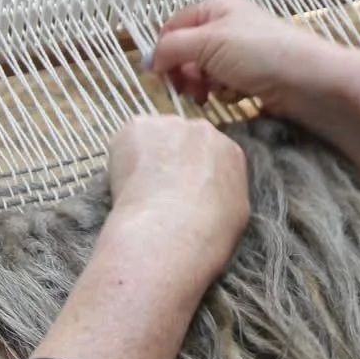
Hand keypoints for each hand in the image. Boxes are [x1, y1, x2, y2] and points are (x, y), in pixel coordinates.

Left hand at [107, 113, 249, 279]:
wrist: (171, 232)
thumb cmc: (209, 233)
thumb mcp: (235, 215)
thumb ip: (224, 192)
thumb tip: (210, 193)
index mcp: (230, 152)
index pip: (210, 154)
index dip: (193, 172)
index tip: (182, 189)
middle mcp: (203, 130)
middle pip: (182, 139)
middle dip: (171, 159)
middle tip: (159, 189)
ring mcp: (169, 125)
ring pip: (154, 137)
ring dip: (147, 156)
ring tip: (139, 190)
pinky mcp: (138, 127)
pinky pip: (128, 140)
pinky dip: (123, 159)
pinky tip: (126, 184)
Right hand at [151, 0, 325, 117]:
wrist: (309, 81)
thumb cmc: (260, 53)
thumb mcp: (208, 42)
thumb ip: (172, 47)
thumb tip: (148, 60)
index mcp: (216, 9)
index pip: (175, 27)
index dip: (164, 51)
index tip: (161, 76)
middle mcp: (229, 28)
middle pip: (189, 52)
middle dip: (185, 72)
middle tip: (189, 89)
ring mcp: (243, 54)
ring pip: (206, 72)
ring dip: (204, 85)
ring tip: (211, 95)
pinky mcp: (254, 79)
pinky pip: (226, 86)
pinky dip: (225, 93)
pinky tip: (235, 97)